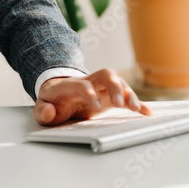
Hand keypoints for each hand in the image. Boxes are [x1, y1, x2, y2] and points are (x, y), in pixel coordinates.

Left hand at [33, 69, 152, 125]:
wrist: (59, 94)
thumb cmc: (51, 103)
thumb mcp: (42, 109)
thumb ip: (43, 112)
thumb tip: (49, 112)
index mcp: (71, 85)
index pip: (83, 85)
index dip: (90, 93)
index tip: (95, 107)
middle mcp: (90, 82)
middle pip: (105, 74)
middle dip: (115, 86)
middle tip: (119, 104)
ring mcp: (102, 88)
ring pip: (119, 83)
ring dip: (129, 94)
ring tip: (136, 109)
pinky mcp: (110, 97)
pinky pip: (126, 96)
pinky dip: (137, 103)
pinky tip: (147, 112)